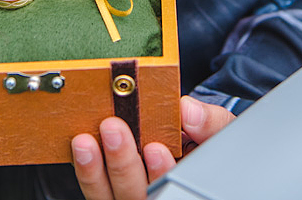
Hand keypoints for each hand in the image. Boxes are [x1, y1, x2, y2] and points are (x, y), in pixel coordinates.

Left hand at [71, 96, 235, 199]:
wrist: (195, 143)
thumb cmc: (207, 141)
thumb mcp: (222, 130)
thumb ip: (210, 122)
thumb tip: (187, 110)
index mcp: (185, 184)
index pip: (170, 189)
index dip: (161, 173)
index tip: (154, 148)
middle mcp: (157, 195)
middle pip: (137, 196)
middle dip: (122, 164)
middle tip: (113, 130)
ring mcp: (133, 196)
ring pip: (109, 198)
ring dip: (93, 172)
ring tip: (84, 143)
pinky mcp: (111, 193)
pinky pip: (96, 192)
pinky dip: (85, 172)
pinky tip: (80, 151)